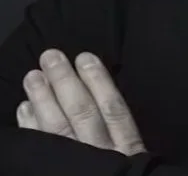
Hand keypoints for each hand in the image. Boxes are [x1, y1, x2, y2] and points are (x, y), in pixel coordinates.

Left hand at [16, 48, 146, 155]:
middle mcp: (101, 156)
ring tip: (32, 76)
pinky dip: (30, 128)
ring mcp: (76, 167)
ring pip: (58, 130)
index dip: (99, 80)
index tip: (84, 56)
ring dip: (43, 100)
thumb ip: (118, 130)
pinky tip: (24, 109)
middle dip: (65, 82)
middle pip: (82, 113)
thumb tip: (96, 89)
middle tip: (50, 56)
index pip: (113, 108)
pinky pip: (38, 152)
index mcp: (126, 149)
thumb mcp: (130, 157)